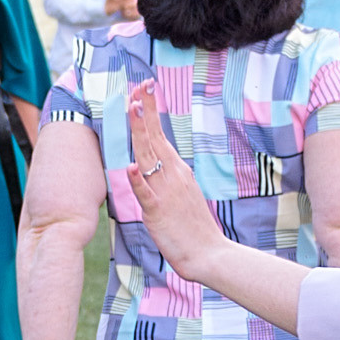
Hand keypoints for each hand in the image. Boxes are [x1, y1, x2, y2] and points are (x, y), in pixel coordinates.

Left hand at [124, 83, 220, 281]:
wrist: (210, 254)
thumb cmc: (193, 227)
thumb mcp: (180, 193)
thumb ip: (166, 177)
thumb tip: (154, 163)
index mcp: (177, 170)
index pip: (160, 135)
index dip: (149, 111)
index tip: (143, 88)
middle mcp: (172, 175)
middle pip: (154, 138)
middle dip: (144, 111)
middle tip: (137, 86)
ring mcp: (165, 192)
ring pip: (148, 157)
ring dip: (140, 133)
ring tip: (133, 109)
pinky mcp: (158, 212)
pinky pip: (145, 193)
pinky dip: (137, 179)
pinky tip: (130, 166)